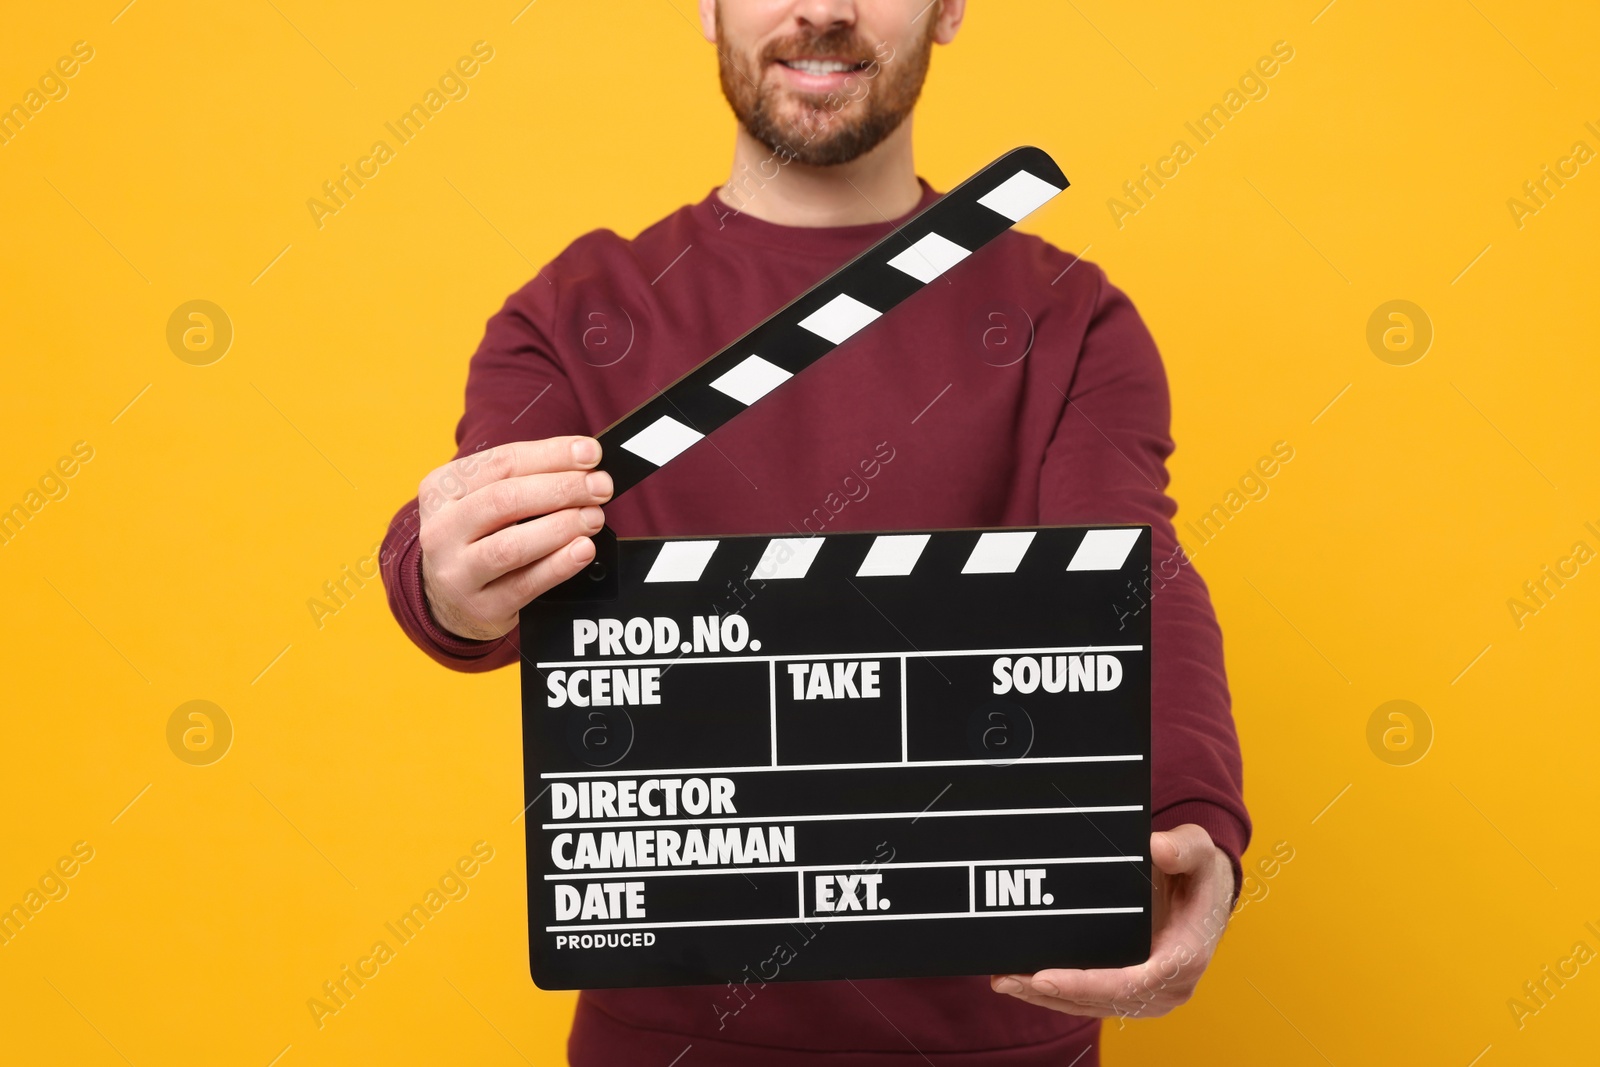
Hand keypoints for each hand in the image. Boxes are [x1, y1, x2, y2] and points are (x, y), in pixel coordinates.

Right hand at [417, 437, 612, 639]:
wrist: (449, 599)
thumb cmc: (477, 537)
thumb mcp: (483, 500)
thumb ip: (526, 479)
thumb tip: (584, 463)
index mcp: (440, 490)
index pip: (501, 462)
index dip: (552, 455)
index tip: (591, 453)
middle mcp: (441, 530)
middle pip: (505, 500)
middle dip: (561, 489)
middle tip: (600, 486)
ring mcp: (457, 572)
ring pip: (512, 546)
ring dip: (562, 527)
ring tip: (593, 517)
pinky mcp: (482, 607)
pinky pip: (526, 585)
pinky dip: (560, 565)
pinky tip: (583, 550)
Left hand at [990, 824, 1235, 1019]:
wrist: (1207, 892)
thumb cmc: (1199, 872)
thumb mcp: (1200, 851)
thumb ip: (1184, 847)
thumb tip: (1159, 848)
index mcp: (1185, 957)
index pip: (1129, 984)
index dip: (1085, 984)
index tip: (1044, 978)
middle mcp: (1168, 986)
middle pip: (1102, 1000)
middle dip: (1052, 992)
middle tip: (1007, 978)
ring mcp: (1149, 994)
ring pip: (1093, 1005)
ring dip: (1047, 997)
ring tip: (1005, 980)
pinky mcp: (1133, 992)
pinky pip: (1093, 999)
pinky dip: (1059, 993)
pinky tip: (1025, 981)